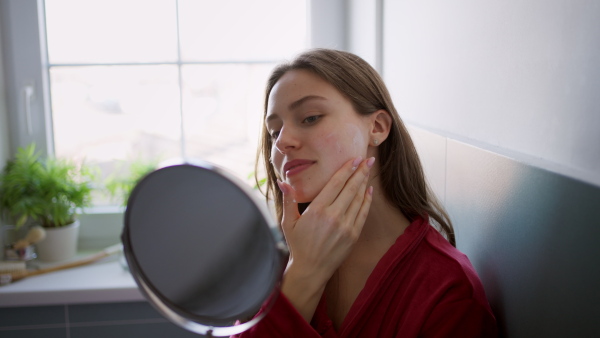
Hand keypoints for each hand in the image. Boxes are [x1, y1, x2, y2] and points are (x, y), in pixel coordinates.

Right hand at [277, 156, 374, 321]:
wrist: (311, 270)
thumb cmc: (298, 245)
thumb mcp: (288, 223)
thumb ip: (288, 200)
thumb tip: (283, 182)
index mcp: (317, 210)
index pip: (335, 184)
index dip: (346, 170)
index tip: (354, 159)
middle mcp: (333, 216)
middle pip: (350, 188)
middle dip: (360, 171)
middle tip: (368, 159)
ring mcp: (345, 226)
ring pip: (358, 199)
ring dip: (364, 183)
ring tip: (368, 170)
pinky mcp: (353, 235)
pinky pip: (362, 213)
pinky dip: (367, 200)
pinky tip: (368, 190)